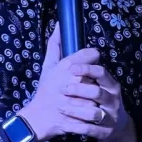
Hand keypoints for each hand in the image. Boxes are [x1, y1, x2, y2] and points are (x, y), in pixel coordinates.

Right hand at [17, 23, 99, 141]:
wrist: (40, 117)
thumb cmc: (46, 89)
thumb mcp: (48, 65)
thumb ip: (55, 44)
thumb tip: (59, 24)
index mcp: (69, 66)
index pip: (94, 54)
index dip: (91, 59)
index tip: (86, 66)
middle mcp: (77, 80)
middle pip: (98, 72)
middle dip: (93, 79)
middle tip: (85, 85)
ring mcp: (81, 98)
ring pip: (100, 92)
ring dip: (97, 96)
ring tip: (87, 100)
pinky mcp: (84, 116)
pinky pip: (98, 112)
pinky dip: (96, 113)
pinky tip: (88, 112)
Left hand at [60, 64, 137, 141]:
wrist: (114, 128)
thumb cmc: (97, 99)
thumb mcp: (94, 81)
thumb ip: (77, 58)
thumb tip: (58, 32)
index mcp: (109, 84)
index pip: (101, 73)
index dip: (87, 69)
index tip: (71, 68)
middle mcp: (112, 99)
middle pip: (97, 92)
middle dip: (78, 90)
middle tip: (61, 89)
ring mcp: (109, 116)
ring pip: (93, 113)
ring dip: (75, 110)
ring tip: (60, 107)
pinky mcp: (104, 132)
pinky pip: (90, 129)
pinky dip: (76, 127)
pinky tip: (64, 124)